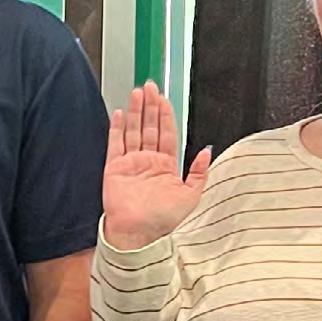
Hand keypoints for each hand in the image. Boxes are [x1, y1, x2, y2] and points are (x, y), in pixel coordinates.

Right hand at [103, 82, 210, 250]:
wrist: (138, 234)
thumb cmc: (163, 220)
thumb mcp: (191, 196)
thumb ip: (199, 172)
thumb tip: (206, 151)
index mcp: (166, 166)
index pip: (167, 133)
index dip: (166, 114)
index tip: (164, 98)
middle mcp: (148, 161)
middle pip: (150, 127)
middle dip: (151, 106)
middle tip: (150, 86)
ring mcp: (131, 163)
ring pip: (134, 130)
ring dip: (136, 112)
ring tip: (137, 93)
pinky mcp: (114, 168)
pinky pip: (115, 144)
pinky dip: (117, 128)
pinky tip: (120, 114)